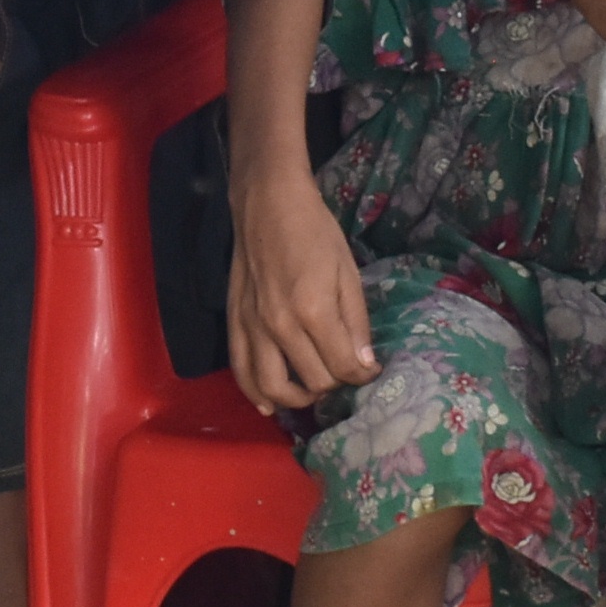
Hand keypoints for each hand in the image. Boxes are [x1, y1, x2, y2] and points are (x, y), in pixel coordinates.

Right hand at [228, 173, 376, 409]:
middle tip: (344, 371)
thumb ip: (356, 322)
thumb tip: (365, 365)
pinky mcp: (234, 322)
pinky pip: (240, 371)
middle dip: (336, 383)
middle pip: (313, 381)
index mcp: (313, 310)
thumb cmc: (315, 231)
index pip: (342, 367)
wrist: (267, 203)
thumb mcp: (347, 272)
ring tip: (312, 391)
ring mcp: (252, 327)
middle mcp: (280, 326)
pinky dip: (255, 393)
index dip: (363, 374)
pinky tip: (269, 403)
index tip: (371, 369)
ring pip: (272, 388)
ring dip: (296, 399)